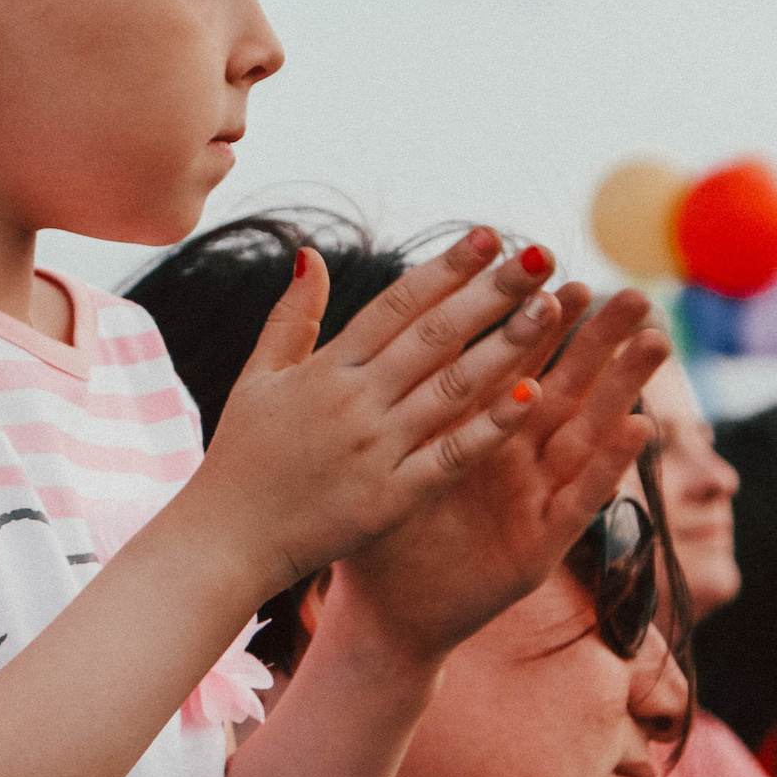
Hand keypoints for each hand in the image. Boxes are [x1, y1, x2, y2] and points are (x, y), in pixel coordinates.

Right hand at [190, 228, 571, 592]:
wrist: (225, 542)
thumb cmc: (242, 457)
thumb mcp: (258, 378)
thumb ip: (290, 316)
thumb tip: (310, 253)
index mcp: (326, 369)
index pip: (398, 305)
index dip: (445, 268)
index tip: (489, 235)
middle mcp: (355, 402)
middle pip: (435, 335)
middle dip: (492, 291)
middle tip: (541, 253)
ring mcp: (376, 450)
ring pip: (452, 387)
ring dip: (505, 345)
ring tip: (551, 308)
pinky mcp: (392, 498)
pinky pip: (451, 456)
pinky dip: (489, 426)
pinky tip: (531, 396)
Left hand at [334, 286, 671, 660]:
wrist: (382, 616)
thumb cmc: (378, 534)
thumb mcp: (381, 453)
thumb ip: (389, 392)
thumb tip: (378, 328)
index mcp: (475, 435)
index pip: (514, 365)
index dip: (539, 321)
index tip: (561, 270)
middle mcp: (515, 462)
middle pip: (565, 389)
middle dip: (600, 341)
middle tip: (634, 294)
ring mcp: (533, 503)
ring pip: (585, 435)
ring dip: (622, 388)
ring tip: (656, 342)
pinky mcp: (540, 548)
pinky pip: (580, 501)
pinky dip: (609, 465)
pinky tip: (641, 427)